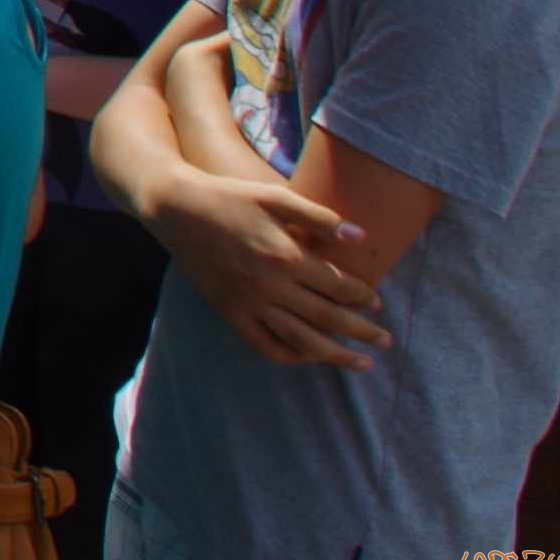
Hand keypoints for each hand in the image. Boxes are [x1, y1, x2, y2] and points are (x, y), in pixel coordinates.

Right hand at [153, 166, 387, 367]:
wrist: (174, 208)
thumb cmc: (229, 196)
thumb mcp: (274, 196)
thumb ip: (318, 216)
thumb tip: (360, 237)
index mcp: (286, 255)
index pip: (339, 286)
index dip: (363, 296)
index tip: (377, 302)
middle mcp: (271, 285)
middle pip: (329, 318)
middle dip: (363, 332)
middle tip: (385, 340)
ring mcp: (249, 303)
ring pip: (303, 340)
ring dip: (337, 355)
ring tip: (362, 363)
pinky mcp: (230, 312)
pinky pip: (266, 345)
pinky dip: (293, 356)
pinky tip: (310, 357)